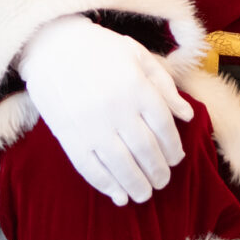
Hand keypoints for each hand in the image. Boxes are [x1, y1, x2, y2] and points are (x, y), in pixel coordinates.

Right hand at [17, 15, 192, 205]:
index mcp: (137, 87)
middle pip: (146, 150)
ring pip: (121, 165)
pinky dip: (107, 185)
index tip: (175, 159)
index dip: (173, 148)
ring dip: (137, 184)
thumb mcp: (138, 56)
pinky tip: (118, 194)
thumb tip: (188, 116)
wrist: (51, 45)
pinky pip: (90, 168)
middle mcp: (117, 108)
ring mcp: (91, 124)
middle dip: (158, 171)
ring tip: (144, 194)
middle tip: (162, 181)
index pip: (164, 127)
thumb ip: (165, 86)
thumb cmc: (99, 49)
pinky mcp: (69, 136)